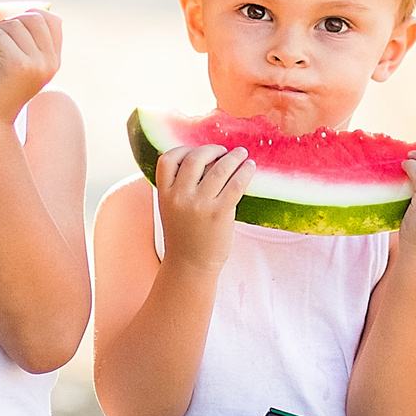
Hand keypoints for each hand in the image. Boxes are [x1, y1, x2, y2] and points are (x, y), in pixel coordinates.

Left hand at [0, 10, 63, 122]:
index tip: (8, 30)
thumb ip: (29, 43)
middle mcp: (49, 62)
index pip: (52, 20)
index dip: (28, 16)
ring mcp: (35, 63)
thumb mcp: (21, 65)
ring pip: (13, 25)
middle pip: (33, 18)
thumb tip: (27, 12)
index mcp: (53, 61)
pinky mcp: (17, 64)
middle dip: (8, 23)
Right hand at [154, 143, 251, 270]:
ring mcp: (200, 204)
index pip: (167, 159)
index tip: (196, 150)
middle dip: (212, 149)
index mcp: (164, 194)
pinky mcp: (219, 213)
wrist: (190, 266)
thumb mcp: (171, 209)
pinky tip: (250, 167)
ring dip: (233, 157)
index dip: (183, 150)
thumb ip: (178, 188)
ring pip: (219, 168)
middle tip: (224, 151)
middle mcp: (180, 197)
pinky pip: (235, 184)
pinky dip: (245, 172)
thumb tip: (202, 162)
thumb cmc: (183, 237)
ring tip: (242, 154)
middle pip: (195, 158)